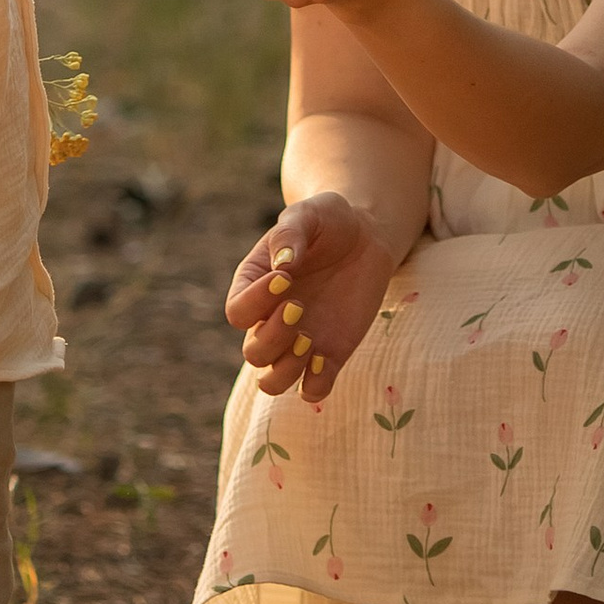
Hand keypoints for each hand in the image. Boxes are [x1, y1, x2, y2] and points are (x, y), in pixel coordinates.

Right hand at [225, 192, 400, 411]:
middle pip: (253, 352)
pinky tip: (326, 357)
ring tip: (310, 340)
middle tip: (299, 306)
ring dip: (287, 368)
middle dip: (273, 336)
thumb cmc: (329, 221)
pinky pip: (312, 389)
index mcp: (255, 286)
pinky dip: (315, 384)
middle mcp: (270, 319)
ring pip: (272, 382)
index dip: (255, 302)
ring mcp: (299, 341)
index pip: (237, 311)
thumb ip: (290, 233)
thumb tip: (282, 265)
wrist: (367, 237)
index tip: (285, 278)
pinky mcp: (330, 356)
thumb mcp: (309, 213)